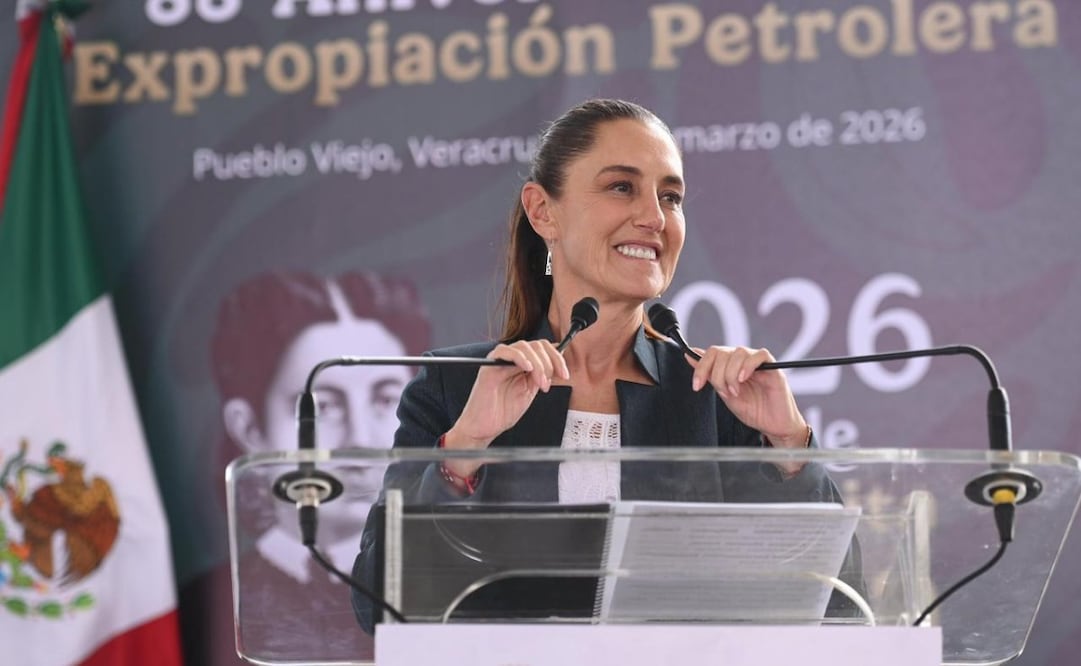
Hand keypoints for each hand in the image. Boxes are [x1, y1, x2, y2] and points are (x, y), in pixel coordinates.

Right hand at [442, 340, 568, 475]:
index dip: (557, 359)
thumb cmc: (502, 412)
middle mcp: (512, 360)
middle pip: (537, 345)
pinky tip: (528, 368)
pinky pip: (504, 351)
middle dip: (550, 362)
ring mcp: (500, 361)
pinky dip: (519, 357)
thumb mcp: (529, 392)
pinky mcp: (489, 366)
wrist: (483, 428)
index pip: (543, 349)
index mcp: (522, 364)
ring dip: (538, 364)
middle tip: (548, 383)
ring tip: (540, 383)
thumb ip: (541, 377)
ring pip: (524, 346)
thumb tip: (557, 366)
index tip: (565, 375)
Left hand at [687, 345, 807, 447]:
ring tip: (735, 391)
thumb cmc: (753, 411)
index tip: (697, 385)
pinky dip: (748, 366)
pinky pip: (760, 355)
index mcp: (731, 365)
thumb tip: (689, 355)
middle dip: (717, 375)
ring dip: (731, 374)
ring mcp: (759, 363)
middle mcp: (744, 361)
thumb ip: (709, 375)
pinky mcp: (774, 368)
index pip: (713, 353)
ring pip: (738, 352)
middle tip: (724, 392)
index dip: (701, 367)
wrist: (774, 426)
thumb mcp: (724, 394)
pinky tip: (743, 379)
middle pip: (722, 352)